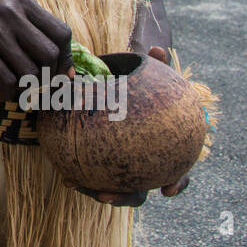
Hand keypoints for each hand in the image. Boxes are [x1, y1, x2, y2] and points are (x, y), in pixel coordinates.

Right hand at [0, 0, 71, 102]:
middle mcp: (10, 12)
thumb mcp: (1, 17)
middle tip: (37, 90)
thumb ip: (31, 36)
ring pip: (30, 73)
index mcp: (20, 2)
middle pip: (50, 55)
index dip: (65, 59)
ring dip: (26, 91)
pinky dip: (8, 95)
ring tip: (15, 94)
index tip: (56, 74)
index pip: (62, 34)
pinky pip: (8, 82)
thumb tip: (68, 72)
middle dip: (48, 79)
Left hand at [69, 45, 191, 205]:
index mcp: (161, 150)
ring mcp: (121, 171)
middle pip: (139, 191)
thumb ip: (155, 65)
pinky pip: (91, 179)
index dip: (178, 183)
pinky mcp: (98, 169)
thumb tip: (157, 49)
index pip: (177, 172)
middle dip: (125, 197)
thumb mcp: (146, 76)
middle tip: (109, 195)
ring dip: (99, 193)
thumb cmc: (137, 89)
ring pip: (114, 190)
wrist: (113, 95)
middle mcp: (142, 166)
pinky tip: (69, 179)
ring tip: (81, 188)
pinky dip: (83, 181)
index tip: (168, 191)